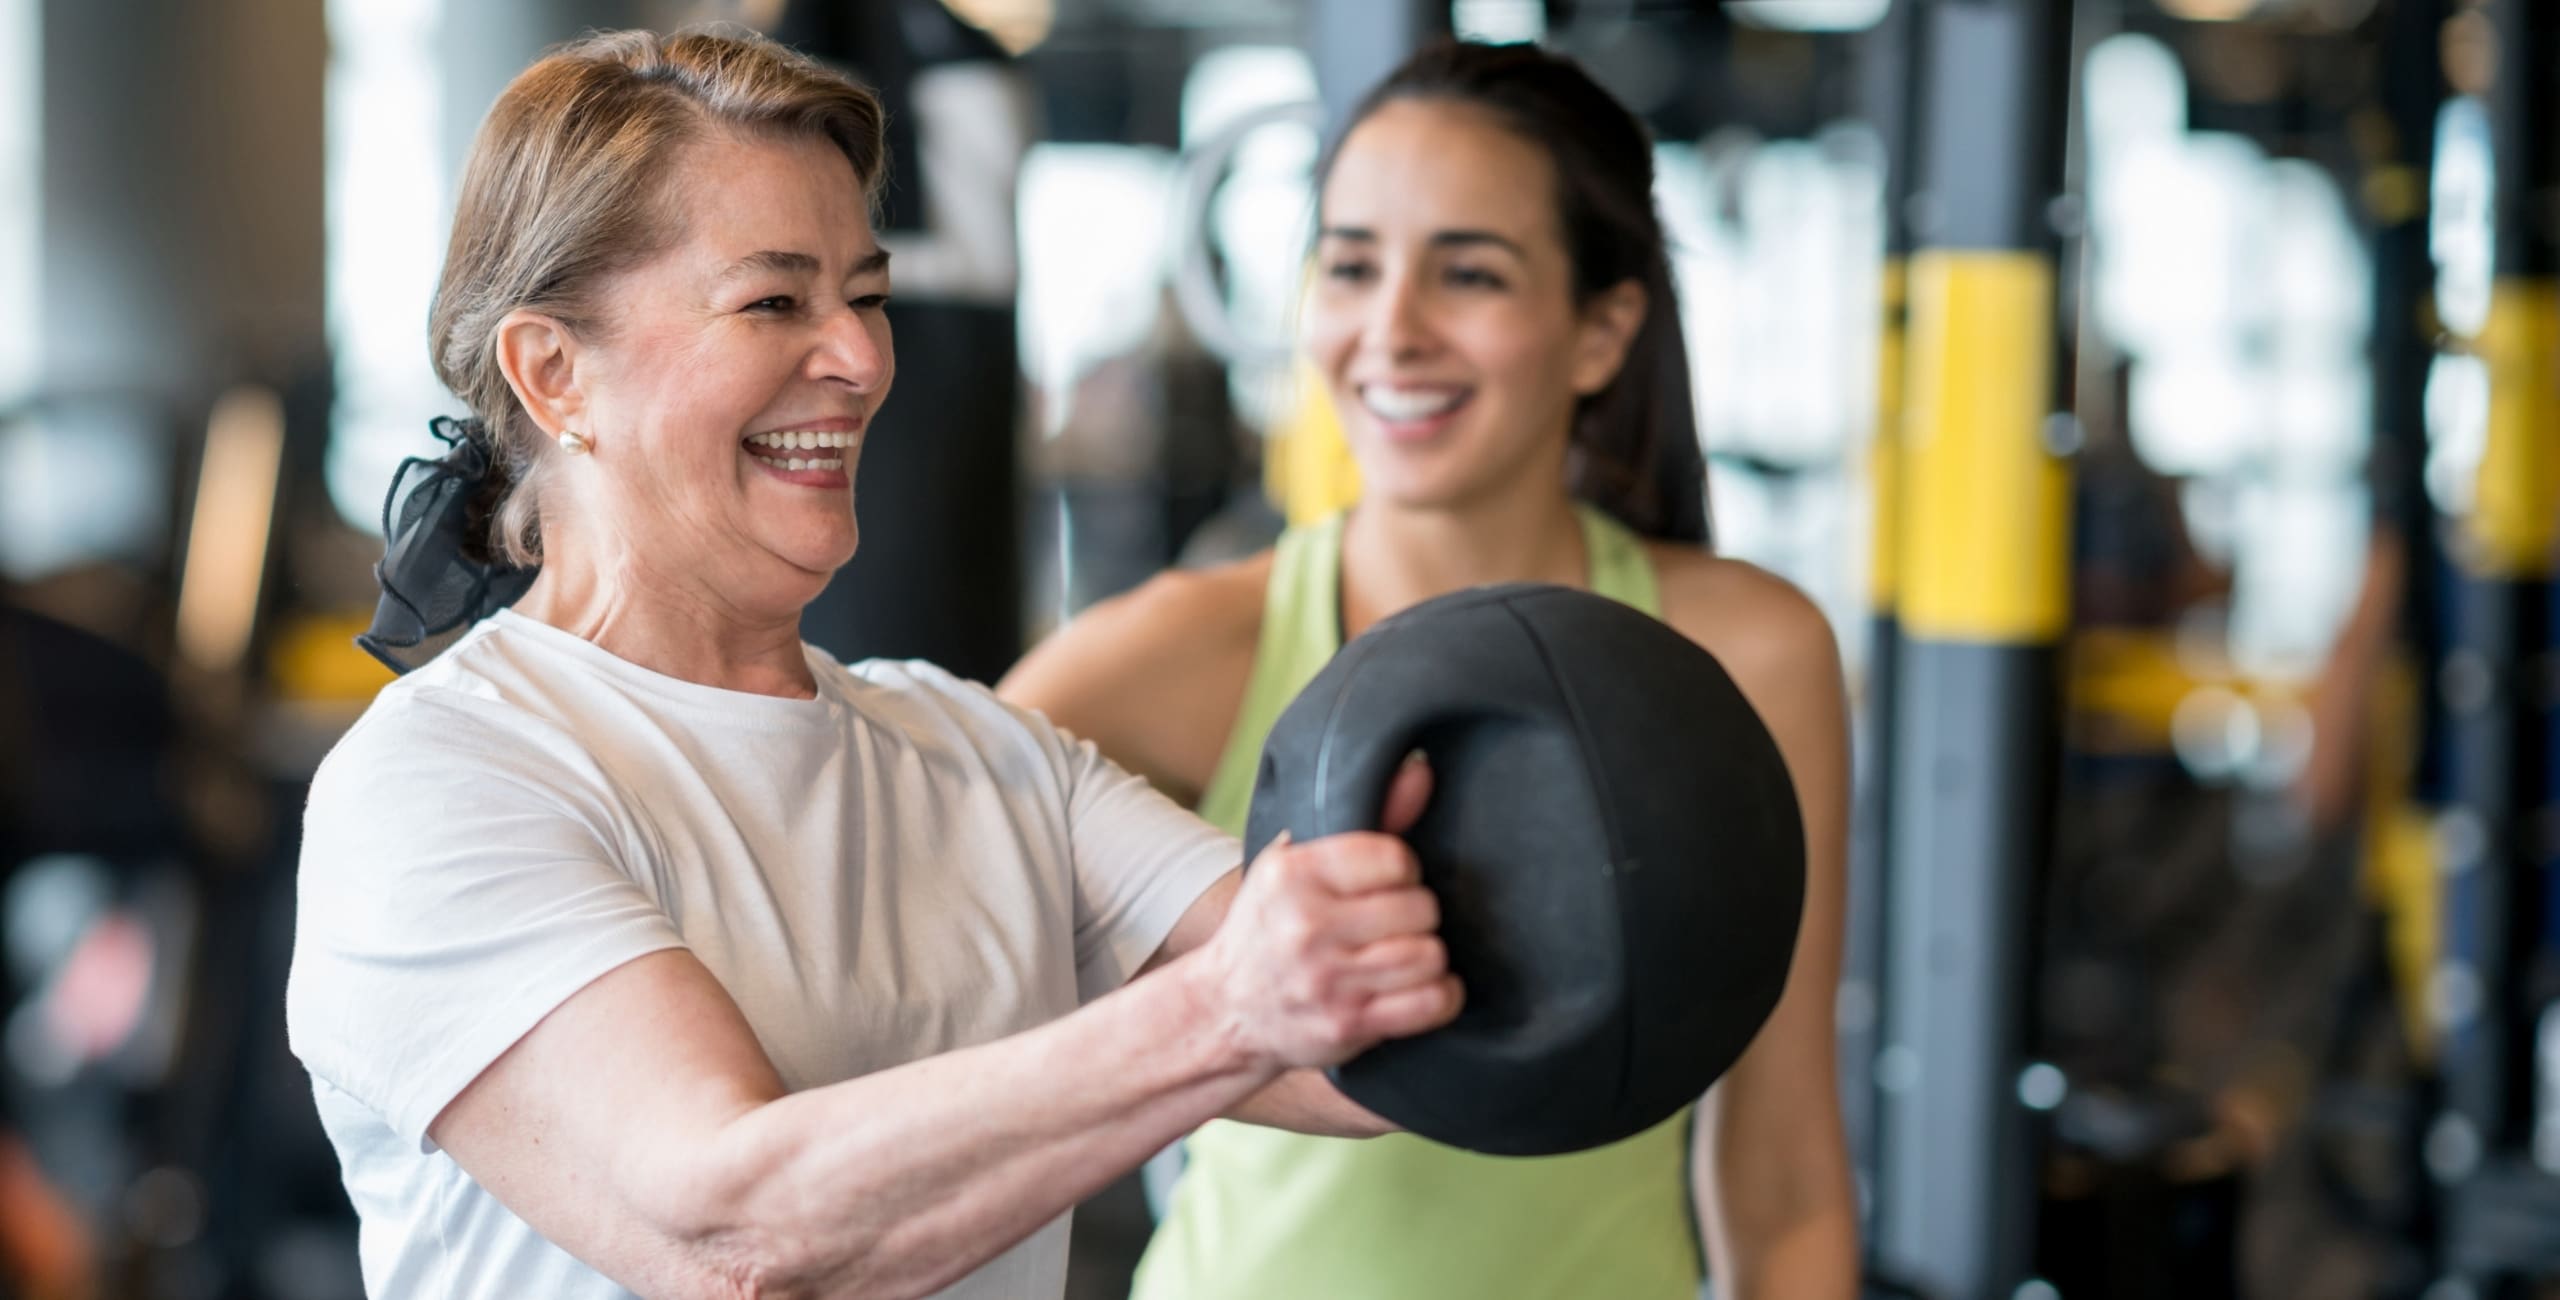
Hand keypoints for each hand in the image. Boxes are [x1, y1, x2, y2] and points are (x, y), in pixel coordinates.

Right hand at [1201, 759, 1461, 1071]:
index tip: (1389, 884)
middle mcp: (1306, 927)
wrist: (1225, 1010)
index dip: (1403, 871)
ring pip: (1429, 955)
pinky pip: (1431, 1003)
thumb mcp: (1296, 864)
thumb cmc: (1270, 926)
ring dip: (1428, 956)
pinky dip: (1440, 996)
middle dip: (1417, 915)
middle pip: (1419, 908)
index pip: (1395, 858)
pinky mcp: (1347, 1025)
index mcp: (1292, 875)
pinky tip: (1422, 987)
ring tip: (1406, 955)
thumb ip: (1366, 816)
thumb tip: (1422, 770)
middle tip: (1396, 924)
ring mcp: (1327, 981)